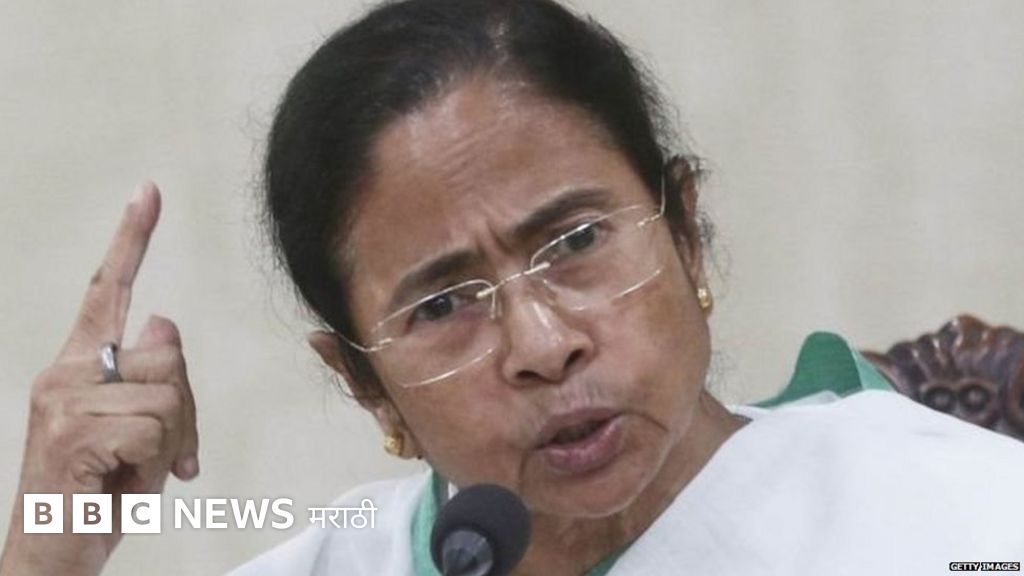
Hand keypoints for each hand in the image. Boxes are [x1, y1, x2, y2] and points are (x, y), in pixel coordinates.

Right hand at [0, 183, 199, 575]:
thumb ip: (152, 379)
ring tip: (133, 474)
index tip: (149, 192)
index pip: (109, 291)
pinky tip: (122, 487)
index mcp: (79, 367)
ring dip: (169, 445)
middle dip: (184, 411)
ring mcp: (63, 400)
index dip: (131, 240)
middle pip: (169, 353)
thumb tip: (162, 322)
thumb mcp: (137, 431)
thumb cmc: (99, 492)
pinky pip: (155, 431)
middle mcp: (64, 372)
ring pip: (168, 395)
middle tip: (158, 456)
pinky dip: (155, 467)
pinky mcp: (72, 432)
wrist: (52, 553)